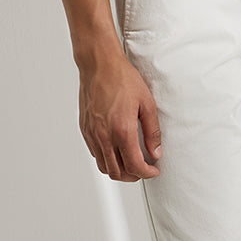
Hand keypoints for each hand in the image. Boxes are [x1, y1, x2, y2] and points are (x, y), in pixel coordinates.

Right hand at [78, 52, 161, 181]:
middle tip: (143, 169)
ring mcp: (92, 134)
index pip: (134, 165)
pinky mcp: (84, 129)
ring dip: (118, 170)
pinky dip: (106, 159)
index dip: (147, 173)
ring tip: (130, 163)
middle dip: (133, 176)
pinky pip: (95, 153)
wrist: (99, 64)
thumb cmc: (122, 78)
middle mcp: (104, 136)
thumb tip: (156, 152)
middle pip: (118, 172)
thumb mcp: (146, 103)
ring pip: (104, 166)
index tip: (153, 171)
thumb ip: (152, 131)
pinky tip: (116, 150)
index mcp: (122, 130)